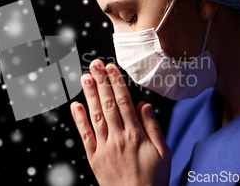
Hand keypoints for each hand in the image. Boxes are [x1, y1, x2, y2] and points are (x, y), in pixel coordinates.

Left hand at [70, 59, 170, 185]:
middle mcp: (119, 138)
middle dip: (101, 82)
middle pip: (108, 104)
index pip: (124, 101)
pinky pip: (85, 135)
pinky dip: (79, 120)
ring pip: (96, 115)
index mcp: (136, 134)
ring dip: (90, 95)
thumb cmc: (153, 179)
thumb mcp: (164, 152)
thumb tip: (143, 105)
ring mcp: (104, 147)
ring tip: (85, 77)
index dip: (116, 83)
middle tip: (95, 64)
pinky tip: (75, 105)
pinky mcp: (94, 157)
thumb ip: (153, 127)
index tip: (111, 68)